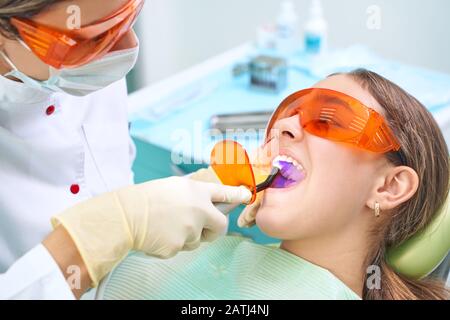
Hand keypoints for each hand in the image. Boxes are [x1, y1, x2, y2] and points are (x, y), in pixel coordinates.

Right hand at [51, 176, 250, 285]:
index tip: (247, 196)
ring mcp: (190, 230)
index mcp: (196, 192)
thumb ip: (194, 194)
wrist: (126, 215)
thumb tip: (206, 202)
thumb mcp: (174, 187)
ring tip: (166, 226)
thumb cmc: (147, 198)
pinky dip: (172, 245)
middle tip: (205, 231)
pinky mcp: (179, 247)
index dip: (238, 195)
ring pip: (197, 240)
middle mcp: (199, 210)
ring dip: (187, 237)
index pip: (224, 193)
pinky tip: (158, 235)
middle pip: (220, 226)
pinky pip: (181, 249)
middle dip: (215, 231)